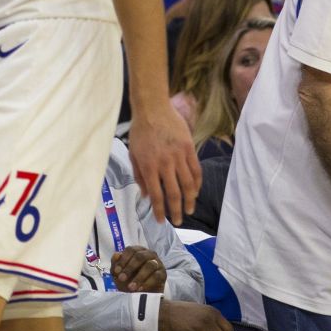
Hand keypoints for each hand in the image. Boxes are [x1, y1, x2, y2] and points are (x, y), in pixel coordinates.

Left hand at [110, 246, 167, 293]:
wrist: (141, 296)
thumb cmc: (128, 281)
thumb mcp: (118, 274)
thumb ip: (115, 265)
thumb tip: (116, 255)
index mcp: (137, 251)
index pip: (130, 250)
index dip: (123, 260)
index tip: (116, 272)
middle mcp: (149, 254)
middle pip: (140, 256)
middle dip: (129, 268)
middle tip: (122, 279)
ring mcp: (157, 263)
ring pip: (149, 265)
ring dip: (139, 277)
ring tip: (131, 287)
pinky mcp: (163, 274)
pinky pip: (156, 276)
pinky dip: (147, 283)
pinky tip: (140, 289)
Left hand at [127, 103, 200, 224]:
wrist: (153, 109)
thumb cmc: (140, 132)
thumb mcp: (133, 155)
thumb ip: (139, 176)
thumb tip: (146, 196)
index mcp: (149, 167)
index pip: (156, 195)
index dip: (160, 211)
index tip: (162, 221)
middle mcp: (165, 164)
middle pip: (174, 193)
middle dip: (176, 210)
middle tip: (179, 221)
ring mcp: (179, 156)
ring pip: (188, 184)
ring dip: (190, 200)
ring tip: (190, 210)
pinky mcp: (189, 148)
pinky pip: (196, 170)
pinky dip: (197, 183)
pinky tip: (196, 191)